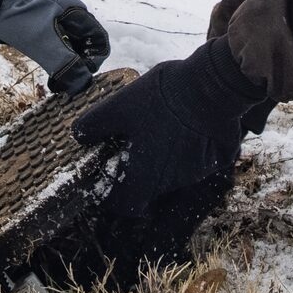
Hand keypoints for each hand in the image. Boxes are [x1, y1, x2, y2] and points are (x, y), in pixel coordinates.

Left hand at [68, 40, 266, 276]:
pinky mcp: (213, 159)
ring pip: (170, 176)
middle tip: (130, 146)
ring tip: (156, 129)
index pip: (125, 207)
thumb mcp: (118, 106)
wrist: (213, 85)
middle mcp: (171, 183)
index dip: (113, 197)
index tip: (107, 177)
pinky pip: (192, 162)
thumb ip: (94, 125)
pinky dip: (183, 151)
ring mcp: (195, 172)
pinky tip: (179, 126)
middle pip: (147, 191)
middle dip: (136, 174)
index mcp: (145, 177)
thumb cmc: (163, 98)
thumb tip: (79, 136)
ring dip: (160, 161)